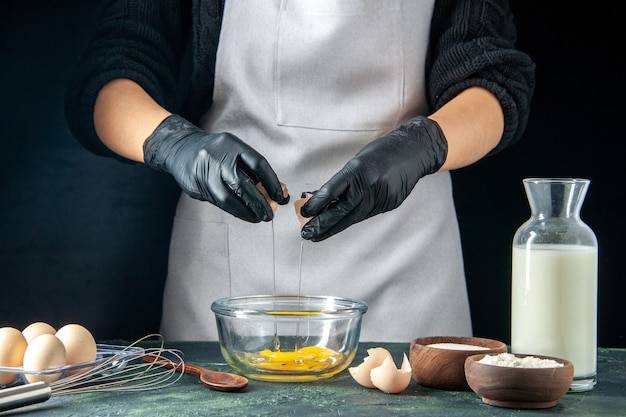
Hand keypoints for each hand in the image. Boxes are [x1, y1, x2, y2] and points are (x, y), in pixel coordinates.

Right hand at [143, 114, 288, 221]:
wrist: (181, 147)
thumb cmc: (216, 152)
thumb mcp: (234, 151)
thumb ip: (252, 169)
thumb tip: (274, 191)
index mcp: (231, 145)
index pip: (257, 163)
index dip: (271, 182)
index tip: (279, 196)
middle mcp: (217, 157)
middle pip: (242, 184)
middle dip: (259, 203)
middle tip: (269, 214)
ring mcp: (203, 171)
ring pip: (226, 198)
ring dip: (245, 212)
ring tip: (257, 218)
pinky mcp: (194, 185)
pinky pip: (216, 202)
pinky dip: (232, 210)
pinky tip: (242, 213)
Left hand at [300, 116, 447, 240]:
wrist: (414, 151)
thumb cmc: (382, 153)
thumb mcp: (358, 161)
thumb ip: (342, 181)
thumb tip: (321, 198)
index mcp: (359, 170)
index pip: (332, 190)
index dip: (317, 204)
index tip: (305, 213)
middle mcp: (370, 184)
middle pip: (342, 210)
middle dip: (323, 224)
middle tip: (307, 233)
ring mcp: (381, 196)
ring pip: (354, 217)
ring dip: (334, 227)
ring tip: (318, 234)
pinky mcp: (389, 204)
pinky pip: (366, 214)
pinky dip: (351, 219)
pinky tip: (340, 224)